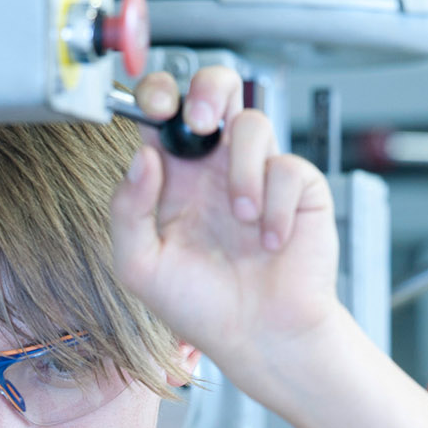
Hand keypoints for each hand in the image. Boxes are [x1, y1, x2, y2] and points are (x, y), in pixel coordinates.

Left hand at [109, 67, 348, 398]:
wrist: (260, 338)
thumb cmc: (201, 307)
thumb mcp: (142, 266)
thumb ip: (128, 211)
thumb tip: (142, 157)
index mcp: (175, 178)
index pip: (164, 114)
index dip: (158, 95)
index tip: (155, 107)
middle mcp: (216, 168)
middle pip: (215, 89)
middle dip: (208, 89)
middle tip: (203, 124)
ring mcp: (259, 174)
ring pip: (253, 122)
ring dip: (243, 171)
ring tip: (242, 220)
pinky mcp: (300, 188)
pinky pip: (288, 167)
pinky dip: (277, 207)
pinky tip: (271, 242)